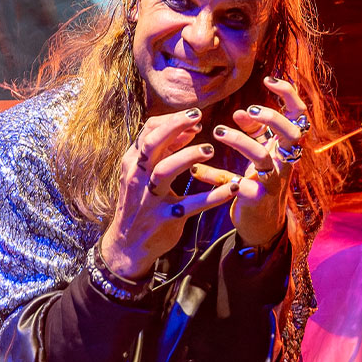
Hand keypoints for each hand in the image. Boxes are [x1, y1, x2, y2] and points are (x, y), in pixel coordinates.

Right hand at [100, 107, 238, 279]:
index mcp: (134, 163)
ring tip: (209, 149)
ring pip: (165, 171)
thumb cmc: (141, 203)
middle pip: (152, 143)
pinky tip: (233, 188)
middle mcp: (138, 177)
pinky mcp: (165, 218)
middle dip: (174, 126)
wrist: (128, 245)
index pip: (148, 131)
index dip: (171, 120)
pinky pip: (190, 205)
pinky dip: (212, 196)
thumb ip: (165, 152)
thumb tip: (187, 128)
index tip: (194, 116)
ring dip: (187, 156)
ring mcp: (150, 198)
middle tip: (198, 117)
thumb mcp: (145, 175)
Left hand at [193, 75, 307, 248]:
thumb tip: (240, 112)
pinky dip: (215, 175)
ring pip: (263, 157)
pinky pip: (237, 183)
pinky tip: (198, 171)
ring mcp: (273, 181)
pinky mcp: (257, 199)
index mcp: (286, 147)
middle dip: (272, 118)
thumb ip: (252, 132)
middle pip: (293, 134)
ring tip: (218, 131)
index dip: (289, 95)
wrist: (260, 224)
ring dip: (240, 142)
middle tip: (249, 110)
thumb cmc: (259, 181)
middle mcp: (286, 162)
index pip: (299, 115)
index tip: (268, 79)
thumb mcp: (259, 153)